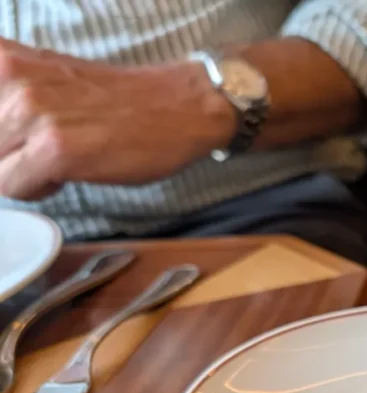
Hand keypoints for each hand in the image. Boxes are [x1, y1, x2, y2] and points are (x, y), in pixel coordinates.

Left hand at [0, 41, 235, 199]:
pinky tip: (67, 172)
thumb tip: (1, 139)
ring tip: (63, 157)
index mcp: (3, 60)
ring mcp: (30, 113)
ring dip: (26, 172)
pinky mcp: (53, 148)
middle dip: (13, 155)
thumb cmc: (122, 101)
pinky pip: (15, 186)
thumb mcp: (48, 81)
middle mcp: (10, 79)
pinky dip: (39, 188)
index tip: (25, 142)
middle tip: (51, 148)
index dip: (7, 140)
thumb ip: (12, 97)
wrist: (179, 108)